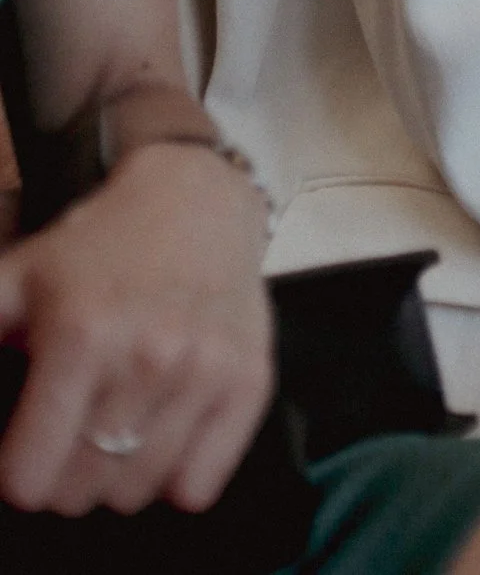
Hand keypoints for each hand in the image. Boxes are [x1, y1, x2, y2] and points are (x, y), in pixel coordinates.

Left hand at [0, 142, 271, 516]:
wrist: (194, 194)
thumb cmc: (92, 246)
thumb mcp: (11, 278)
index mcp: (79, 335)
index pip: (27, 479)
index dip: (17, 469)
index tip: (24, 443)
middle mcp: (146, 355)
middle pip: (80, 493)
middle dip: (64, 475)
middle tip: (70, 430)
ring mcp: (203, 370)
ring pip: (136, 493)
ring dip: (115, 477)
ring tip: (114, 428)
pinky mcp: (247, 380)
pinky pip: (198, 483)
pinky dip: (174, 475)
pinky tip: (162, 431)